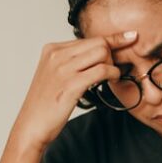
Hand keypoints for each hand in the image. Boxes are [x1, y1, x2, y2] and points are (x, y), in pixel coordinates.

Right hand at [11, 31, 137, 149]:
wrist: (31, 126)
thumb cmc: (45, 104)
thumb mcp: (54, 74)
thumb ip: (71, 61)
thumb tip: (98, 53)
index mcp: (52, 49)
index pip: (89, 38)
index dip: (112, 39)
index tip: (130, 36)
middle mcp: (56, 55)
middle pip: (98, 42)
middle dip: (112, 55)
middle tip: (112, 70)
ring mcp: (63, 69)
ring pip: (102, 52)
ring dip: (113, 64)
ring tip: (112, 76)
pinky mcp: (71, 84)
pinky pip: (102, 70)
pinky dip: (113, 73)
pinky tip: (113, 80)